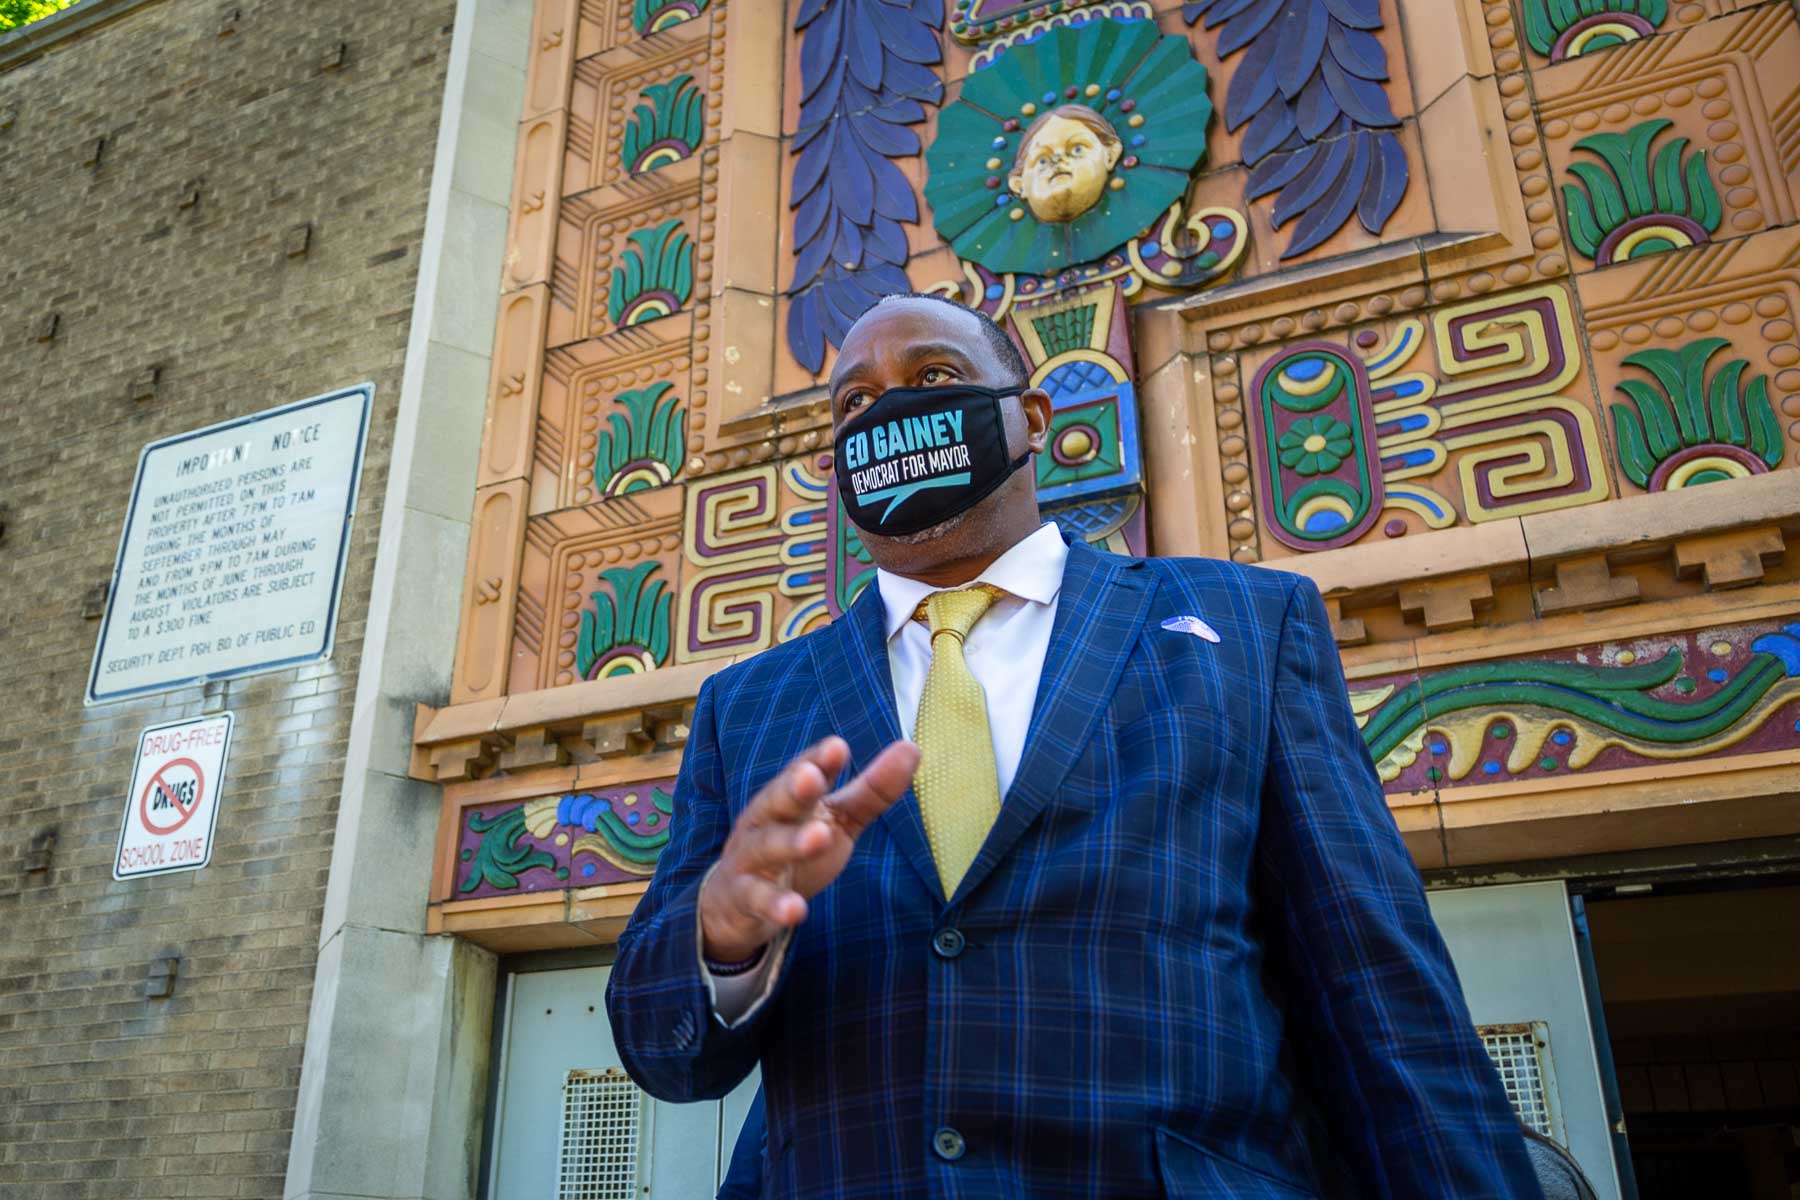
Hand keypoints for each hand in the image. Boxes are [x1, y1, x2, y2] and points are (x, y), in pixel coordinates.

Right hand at [699, 736, 918, 962]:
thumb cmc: (795, 851)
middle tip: (811, 777)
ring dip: (790, 842)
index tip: (838, 747)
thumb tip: (912, 748)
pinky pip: (758, 900)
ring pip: (766, 847)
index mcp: (790, 798)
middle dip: (794, 788)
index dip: (819, 760)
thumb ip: (871, 790)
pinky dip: (775, 905)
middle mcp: (765, 821)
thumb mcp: (837, 820)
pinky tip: (796, 911)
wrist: (734, 903)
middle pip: (777, 801)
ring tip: (818, 837)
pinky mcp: (744, 899)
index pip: (804, 771)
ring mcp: (750, 860)